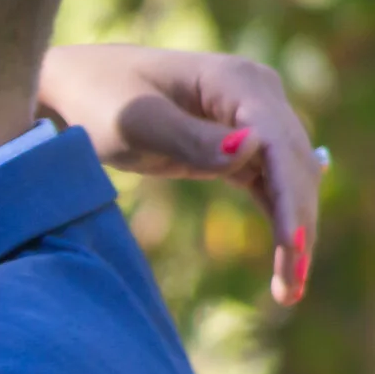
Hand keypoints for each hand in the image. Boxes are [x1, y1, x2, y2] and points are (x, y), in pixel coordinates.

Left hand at [39, 43, 321, 304]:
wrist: (76, 86)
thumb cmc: (98, 98)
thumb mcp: (134, 122)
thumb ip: (188, 138)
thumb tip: (251, 149)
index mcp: (236, 80)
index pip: (278, 142)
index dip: (290, 195)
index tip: (295, 243)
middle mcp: (256, 95)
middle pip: (293, 165)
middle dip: (298, 224)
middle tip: (291, 290)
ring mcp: (252, 119)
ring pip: (289, 181)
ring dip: (294, 232)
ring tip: (289, 292)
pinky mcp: (240, 145)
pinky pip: (270, 186)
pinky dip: (278, 221)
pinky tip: (284, 266)